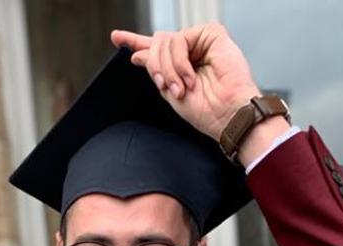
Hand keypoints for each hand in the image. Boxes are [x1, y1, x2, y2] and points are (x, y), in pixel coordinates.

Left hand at [110, 24, 259, 140]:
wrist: (225, 114)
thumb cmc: (205, 110)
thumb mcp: (169, 91)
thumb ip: (154, 69)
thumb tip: (137, 53)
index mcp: (178, 65)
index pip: (154, 49)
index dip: (134, 41)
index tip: (116, 38)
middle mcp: (188, 50)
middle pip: (156, 43)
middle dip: (156, 67)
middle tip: (166, 87)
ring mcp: (200, 41)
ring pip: (164, 41)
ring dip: (168, 69)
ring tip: (182, 88)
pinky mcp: (211, 34)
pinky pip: (180, 40)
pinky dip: (180, 62)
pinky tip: (190, 77)